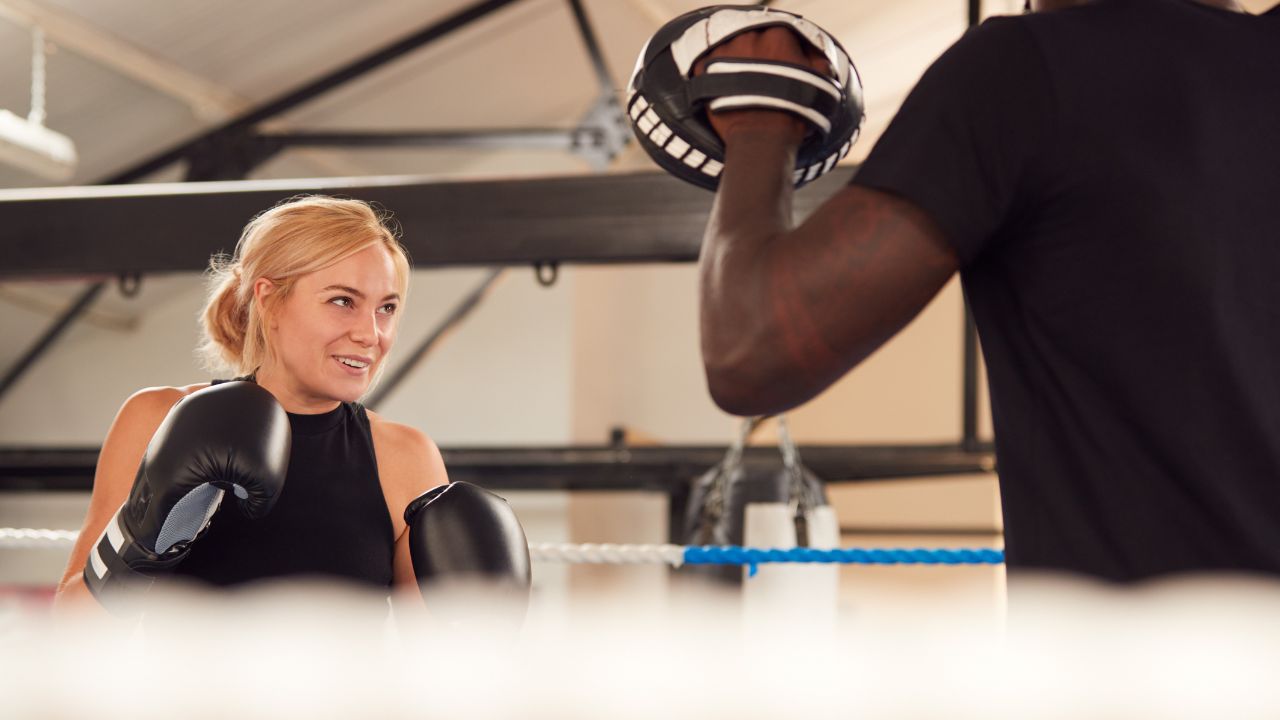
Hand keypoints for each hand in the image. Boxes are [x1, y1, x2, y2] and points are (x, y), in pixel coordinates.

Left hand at [694, 26, 834, 144]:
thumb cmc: (795, 114)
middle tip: (757, 79)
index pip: (776, 35)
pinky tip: (722, 88)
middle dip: (755, 55)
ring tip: (739, 85)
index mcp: (778, 35)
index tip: (776, 67)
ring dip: (733, 62)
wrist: (763, 139)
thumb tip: (812, 52)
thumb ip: (818, 60)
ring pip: (728, 49)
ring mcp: (725, 51)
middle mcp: (750, 37)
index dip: (777, 52)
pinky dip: (712, 74)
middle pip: (751, 39)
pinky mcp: (705, 68)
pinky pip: (706, 63)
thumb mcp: (819, 83)